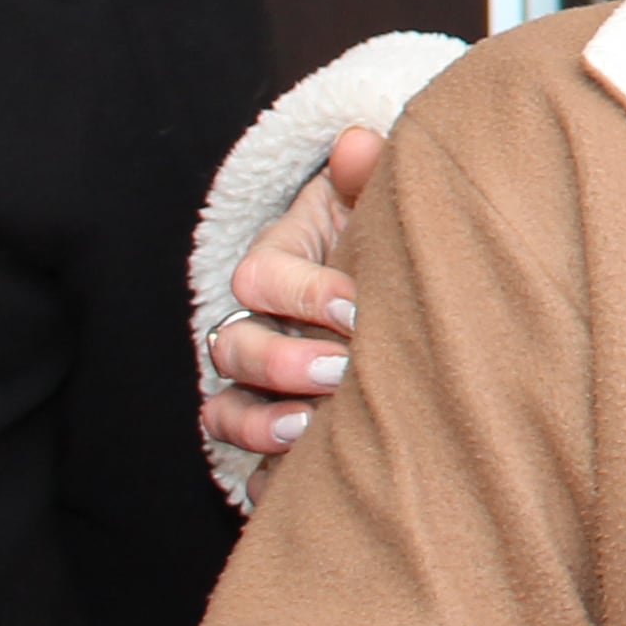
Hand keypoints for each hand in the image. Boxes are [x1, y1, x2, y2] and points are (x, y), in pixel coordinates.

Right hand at [201, 128, 378, 482]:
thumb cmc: (385, 243)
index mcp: (276, 265)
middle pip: (232, 347)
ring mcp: (258, 384)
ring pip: (223, 409)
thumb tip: (360, 140)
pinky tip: (296, 485)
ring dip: (260, 421)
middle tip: (340, 371)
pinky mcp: (272, 433)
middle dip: (281, 360)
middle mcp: (256, 325)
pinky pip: (246, 466)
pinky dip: (263, 478)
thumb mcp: (379, 206)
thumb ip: (367, 177)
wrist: (402, 291)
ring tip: (309, 430)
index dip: (300, 291)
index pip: (257, 276)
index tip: (357, 306)